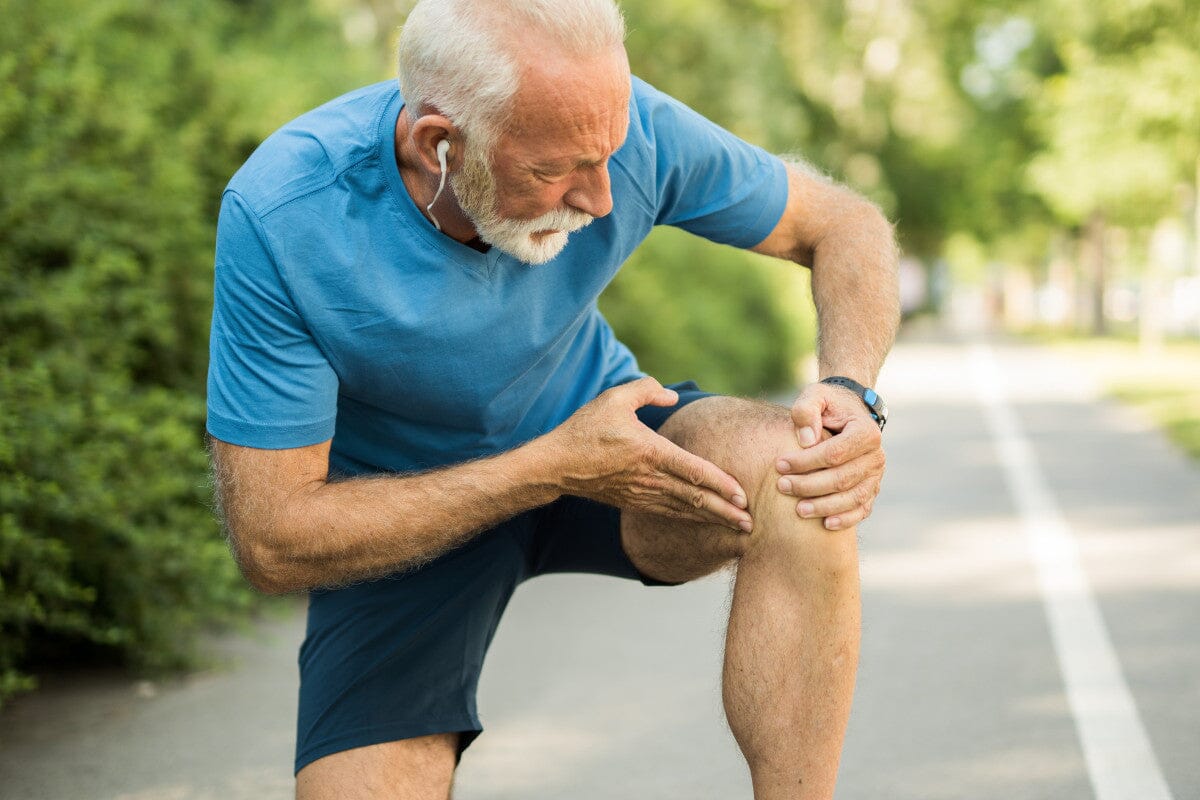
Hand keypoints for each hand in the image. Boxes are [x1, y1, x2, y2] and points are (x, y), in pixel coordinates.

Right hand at [547, 377, 753, 531]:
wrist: (557, 465)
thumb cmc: (586, 429)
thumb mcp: (614, 398)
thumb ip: (647, 390)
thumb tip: (672, 395)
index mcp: (650, 452)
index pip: (694, 471)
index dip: (721, 484)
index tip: (743, 495)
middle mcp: (650, 478)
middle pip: (696, 498)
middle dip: (726, 512)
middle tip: (752, 522)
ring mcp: (642, 493)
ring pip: (686, 510)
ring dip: (714, 520)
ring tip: (738, 528)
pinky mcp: (634, 502)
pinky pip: (670, 513)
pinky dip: (692, 519)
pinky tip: (705, 522)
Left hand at [774, 381, 885, 530]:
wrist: (847, 413)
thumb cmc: (827, 405)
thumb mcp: (814, 396)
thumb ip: (806, 410)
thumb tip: (806, 440)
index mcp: (866, 431)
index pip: (834, 453)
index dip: (806, 462)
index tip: (779, 464)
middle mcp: (876, 456)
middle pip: (842, 478)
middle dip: (809, 485)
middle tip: (782, 486)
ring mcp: (876, 475)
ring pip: (853, 497)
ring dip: (824, 506)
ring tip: (798, 510)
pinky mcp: (872, 490)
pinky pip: (862, 509)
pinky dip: (846, 519)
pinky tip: (825, 524)